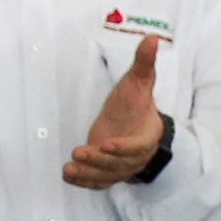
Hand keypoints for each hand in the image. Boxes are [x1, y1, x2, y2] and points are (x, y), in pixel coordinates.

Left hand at [63, 35, 163, 189]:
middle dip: (99, 160)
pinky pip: (97, 182)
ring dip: (87, 173)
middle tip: (78, 152)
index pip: (138, 146)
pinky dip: (82, 181)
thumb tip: (153, 38)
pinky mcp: (107, 172)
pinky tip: (67, 175)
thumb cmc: (134, 104)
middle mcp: (136, 156)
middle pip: (119, 164)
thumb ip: (144, 63)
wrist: (131, 123)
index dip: (124, 147)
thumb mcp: (138, 82)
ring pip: (107, 176)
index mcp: (147, 135)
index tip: (108, 143)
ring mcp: (122, 167)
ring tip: (69, 167)